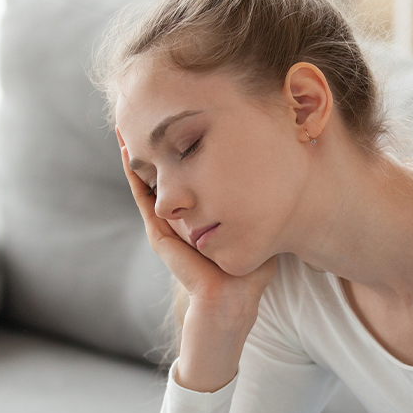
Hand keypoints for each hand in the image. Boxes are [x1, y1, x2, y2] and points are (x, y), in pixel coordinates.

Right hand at [116, 129, 275, 315]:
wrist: (231, 301)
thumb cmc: (249, 276)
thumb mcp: (257, 231)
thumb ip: (262, 210)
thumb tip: (285, 185)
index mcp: (200, 218)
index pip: (189, 179)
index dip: (185, 153)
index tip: (184, 124)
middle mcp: (180, 219)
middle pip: (165, 174)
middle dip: (157, 146)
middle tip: (149, 111)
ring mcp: (166, 225)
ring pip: (148, 180)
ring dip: (137, 152)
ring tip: (128, 122)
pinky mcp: (159, 233)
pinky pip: (143, 196)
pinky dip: (133, 172)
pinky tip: (127, 148)